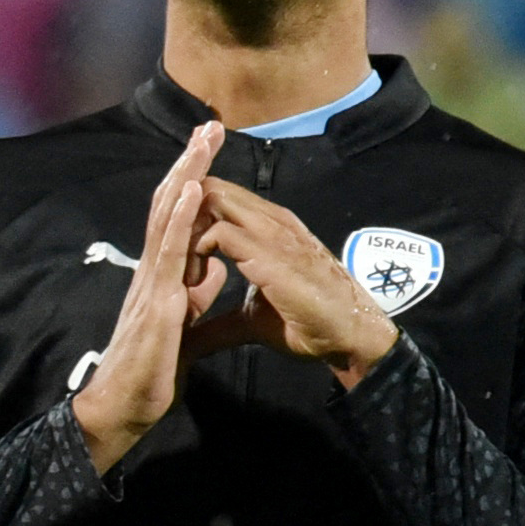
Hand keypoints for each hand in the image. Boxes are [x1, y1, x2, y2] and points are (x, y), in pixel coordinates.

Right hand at [71, 121, 229, 472]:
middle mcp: (152, 271)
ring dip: (186, 178)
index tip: (209, 148)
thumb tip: (215, 269)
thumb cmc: (150, 370)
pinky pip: (169, 256)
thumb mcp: (182, 324)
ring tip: (202, 144)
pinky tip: (190, 194)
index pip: (177, 217)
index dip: (192, 180)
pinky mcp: (157, 304)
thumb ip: (196, 293)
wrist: (123, 406)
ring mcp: (151, 284)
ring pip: (167, 220)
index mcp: (161, 275)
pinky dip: (178, 220)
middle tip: (208, 126)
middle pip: (169, 206)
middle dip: (190, 165)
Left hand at [190, 177, 399, 386]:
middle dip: (181, 215)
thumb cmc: (307, 324)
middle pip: (210, 188)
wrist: (350, 336)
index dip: (188, 216)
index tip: (177, 255)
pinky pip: (219, 232)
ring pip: (211, 199)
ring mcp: (272, 232)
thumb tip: (188, 338)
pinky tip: (197, 281)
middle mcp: (270, 220)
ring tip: (186, 271)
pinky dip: (198, 252)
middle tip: (173, 258)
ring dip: (187, 232)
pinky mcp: (270, 252)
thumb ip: (216, 320)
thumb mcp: (250, 321)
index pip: (216, 196)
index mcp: (266, 227)